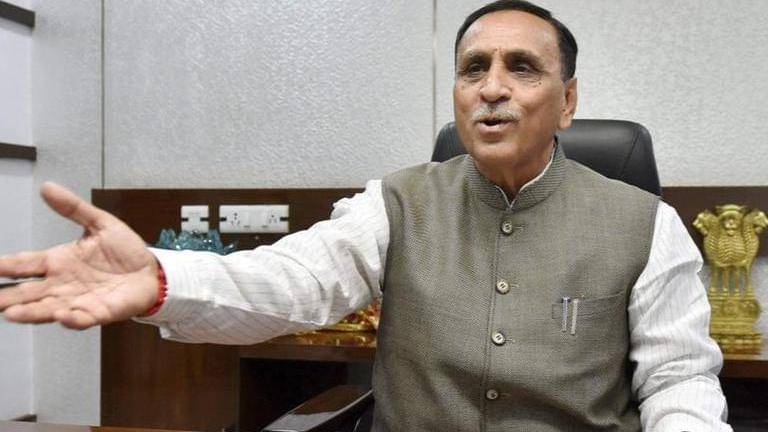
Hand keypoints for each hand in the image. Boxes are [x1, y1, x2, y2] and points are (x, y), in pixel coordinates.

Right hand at [0, 182, 159, 328]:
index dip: (3, 266)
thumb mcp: (100, 223)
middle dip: (6, 297)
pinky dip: (71, 319)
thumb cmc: (125, 250)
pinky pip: (81, 318)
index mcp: (58, 261)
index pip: (24, 264)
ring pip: (47, 308)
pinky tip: (61, 316)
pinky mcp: (98, 312)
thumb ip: (73, 208)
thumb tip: (47, 187)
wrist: (151, 271)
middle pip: (27, 292)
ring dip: (30, 312)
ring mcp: (78, 300)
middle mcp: (62, 283)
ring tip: (12, 313)